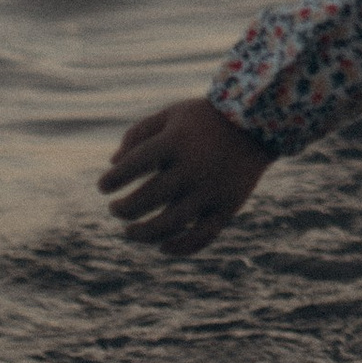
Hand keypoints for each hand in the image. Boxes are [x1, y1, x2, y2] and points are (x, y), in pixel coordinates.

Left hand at [100, 98, 271, 257]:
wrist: (257, 124)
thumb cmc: (205, 119)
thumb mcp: (172, 115)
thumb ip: (139, 133)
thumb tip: (113, 164)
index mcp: (176, 141)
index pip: (133, 165)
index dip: (113, 180)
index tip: (104, 187)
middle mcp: (193, 167)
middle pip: (147, 199)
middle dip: (123, 209)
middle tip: (115, 209)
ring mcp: (211, 190)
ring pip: (169, 224)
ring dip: (142, 234)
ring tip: (129, 231)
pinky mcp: (227, 207)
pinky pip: (201, 237)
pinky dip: (180, 247)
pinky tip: (162, 246)